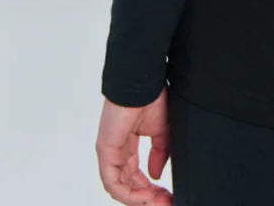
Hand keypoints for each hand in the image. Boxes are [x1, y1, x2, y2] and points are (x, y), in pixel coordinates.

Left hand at [96, 86, 173, 203]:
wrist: (143, 81)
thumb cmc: (151, 96)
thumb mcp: (161, 131)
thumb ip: (159, 154)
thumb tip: (155, 175)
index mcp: (127, 146)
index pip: (135, 177)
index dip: (151, 189)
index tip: (167, 195)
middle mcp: (116, 152)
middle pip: (128, 185)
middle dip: (148, 198)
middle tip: (166, 202)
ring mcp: (109, 153)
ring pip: (120, 188)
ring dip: (140, 199)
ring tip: (158, 201)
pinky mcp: (106, 151)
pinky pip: (113, 182)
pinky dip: (129, 193)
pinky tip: (146, 196)